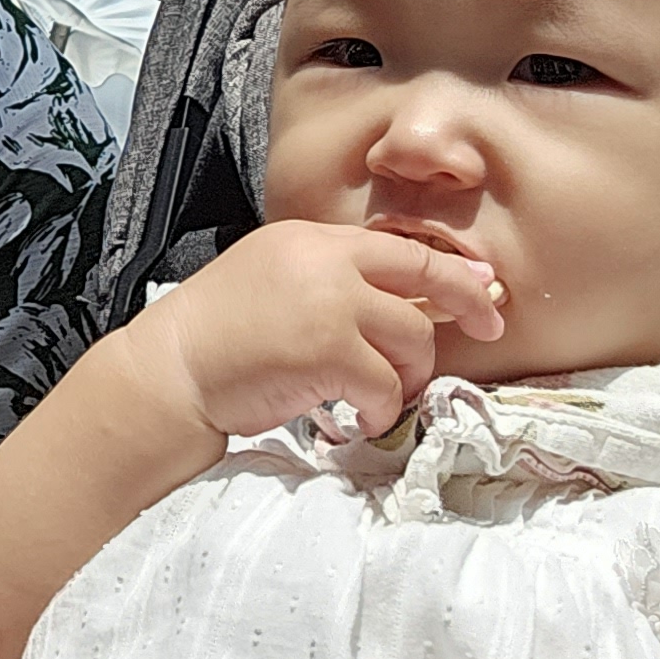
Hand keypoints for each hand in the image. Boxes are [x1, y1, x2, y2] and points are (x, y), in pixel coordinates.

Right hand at [145, 219, 504, 446]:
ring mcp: (331, 305)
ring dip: (409, 377)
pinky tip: (359, 420)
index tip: (484, 289)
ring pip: (414, 339)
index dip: (453, 270)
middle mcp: (327, 261)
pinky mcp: (329, 352)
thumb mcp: (273, 278)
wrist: (171, 369)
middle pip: (427, 280)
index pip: (401, 247)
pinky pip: (386, 386)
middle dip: (468, 307)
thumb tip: (402, 303)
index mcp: (313, 238)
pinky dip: (380, 411)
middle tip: (488, 332)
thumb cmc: (215, 333)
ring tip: (381, 397)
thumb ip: (330, 277)